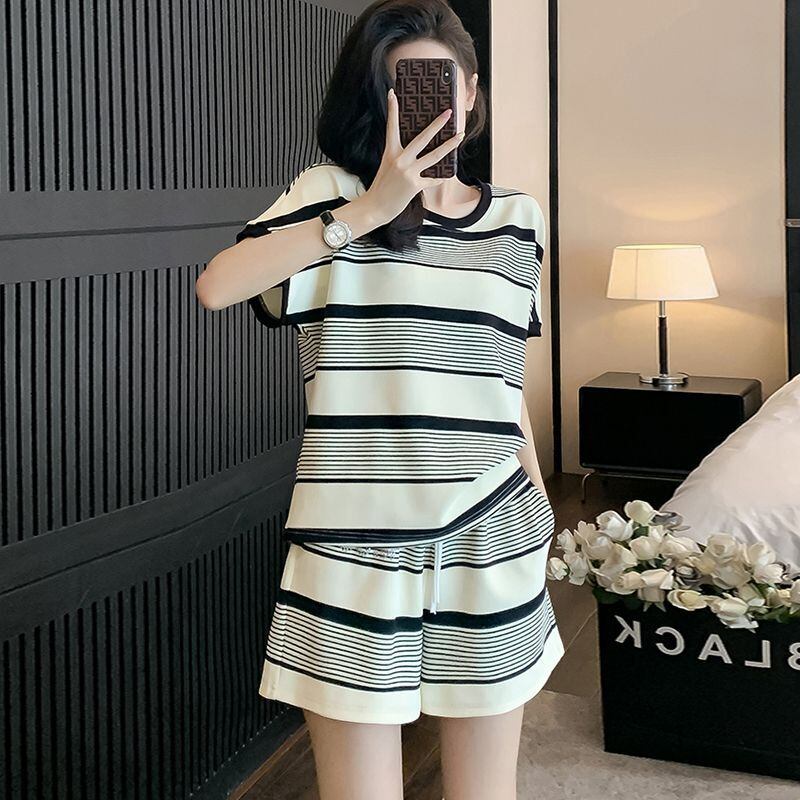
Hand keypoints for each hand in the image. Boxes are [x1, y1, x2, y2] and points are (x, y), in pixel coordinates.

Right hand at [362, 87, 463, 223]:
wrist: (375, 207)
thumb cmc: (382, 188)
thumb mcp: (388, 167)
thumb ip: (401, 157)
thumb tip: (419, 150)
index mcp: (390, 152)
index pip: (392, 127)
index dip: (392, 110)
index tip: (393, 94)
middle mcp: (400, 159)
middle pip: (422, 138)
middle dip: (437, 124)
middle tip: (448, 113)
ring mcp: (408, 172)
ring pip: (434, 156)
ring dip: (449, 146)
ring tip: (459, 136)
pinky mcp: (414, 185)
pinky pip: (432, 179)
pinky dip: (440, 177)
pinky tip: (447, 173)